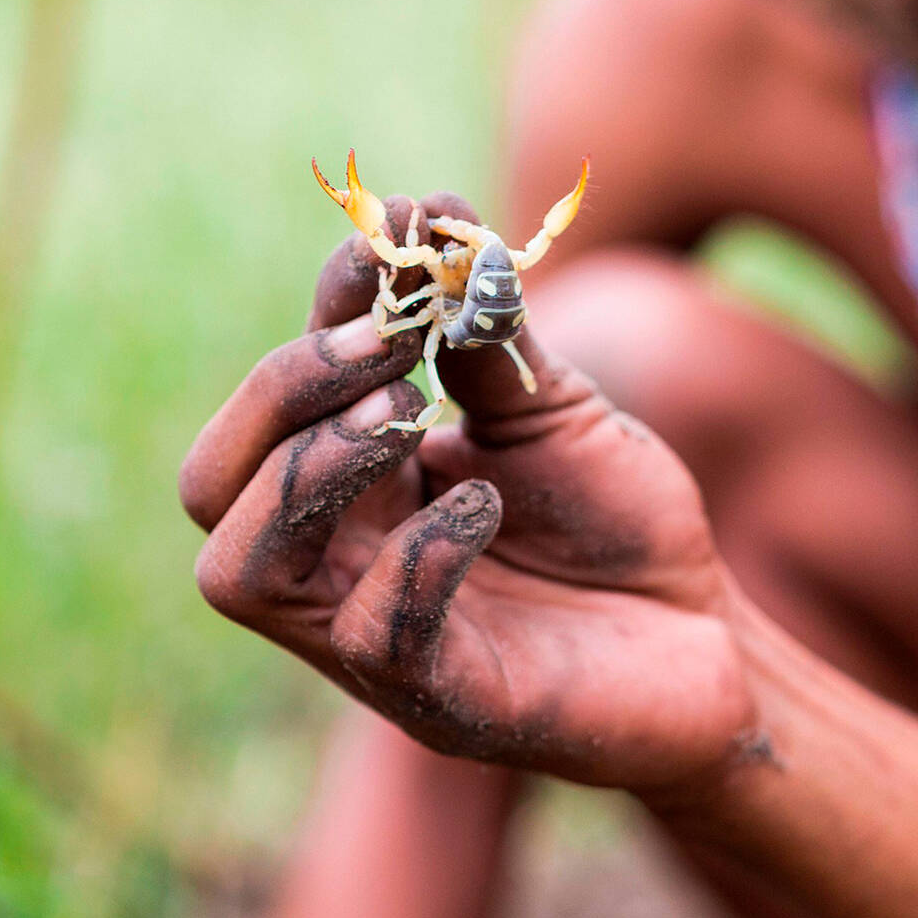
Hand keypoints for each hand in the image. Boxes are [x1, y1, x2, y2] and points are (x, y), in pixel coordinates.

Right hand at [180, 194, 755, 794]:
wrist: (705, 634)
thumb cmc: (614, 520)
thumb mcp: (551, 407)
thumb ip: (487, 333)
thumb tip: (436, 217)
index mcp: (354, 483)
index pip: (273, 400)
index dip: (320, 309)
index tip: (391, 234)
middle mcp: (338, 558)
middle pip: (212, 482)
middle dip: (282, 391)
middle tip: (389, 344)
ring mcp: (372, 636)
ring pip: (240, 568)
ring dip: (309, 471)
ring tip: (410, 413)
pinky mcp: (439, 700)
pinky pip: (370, 637)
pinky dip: (416, 555)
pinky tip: (485, 507)